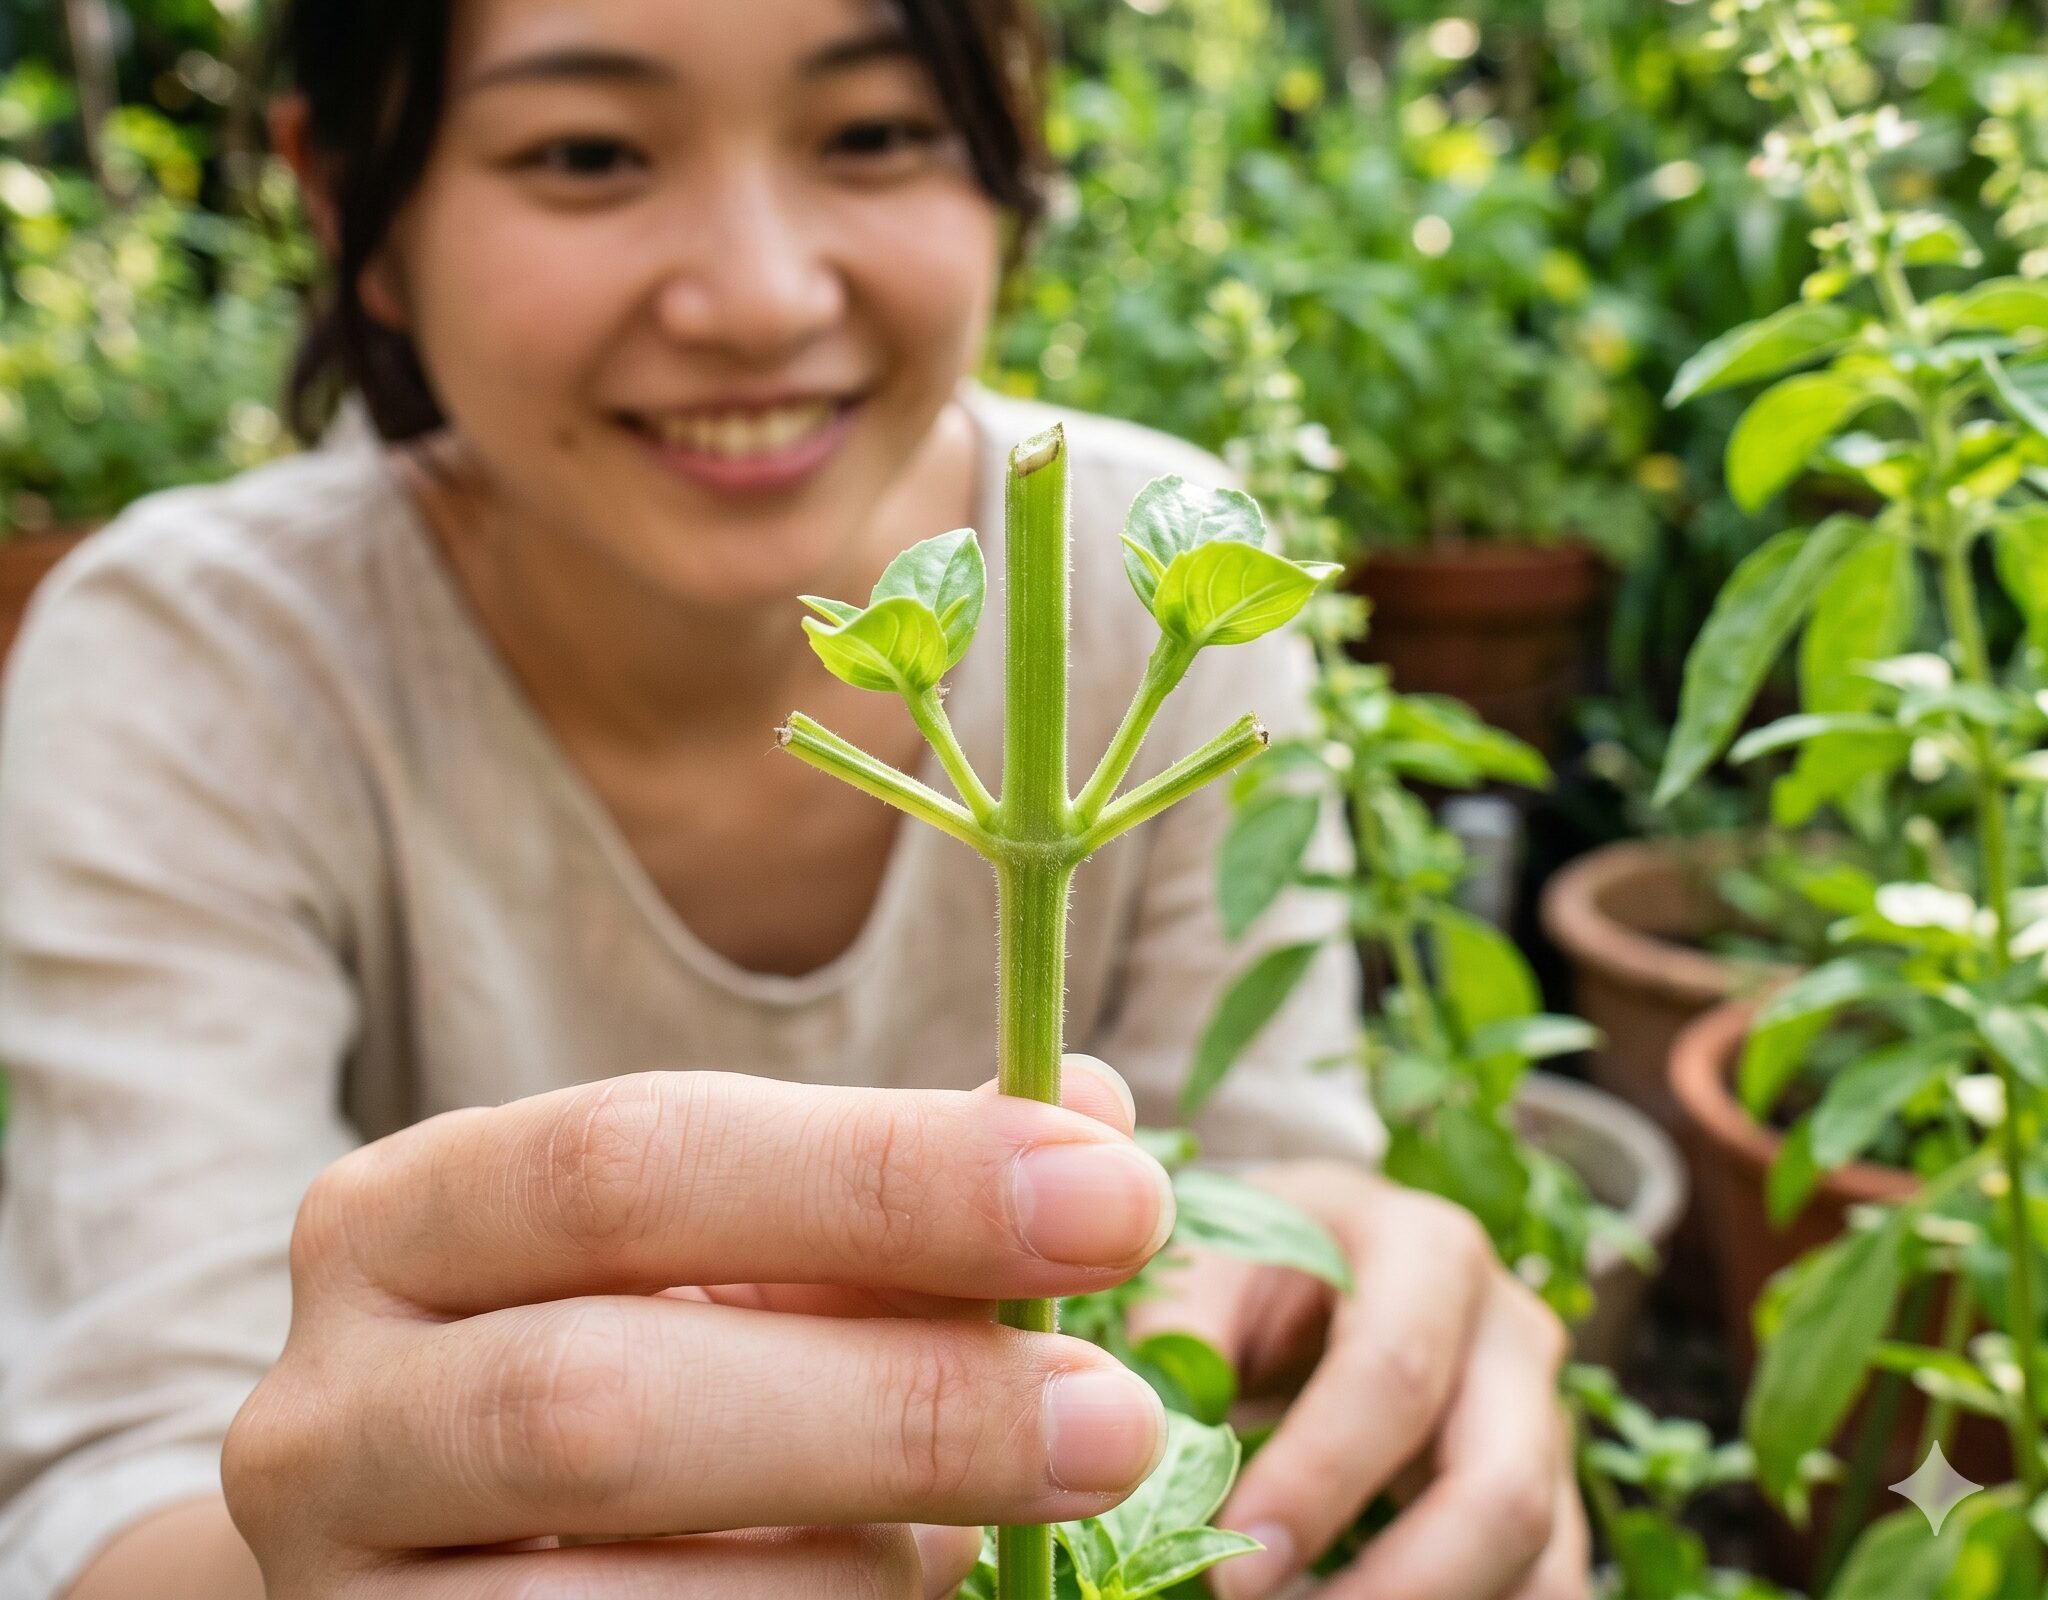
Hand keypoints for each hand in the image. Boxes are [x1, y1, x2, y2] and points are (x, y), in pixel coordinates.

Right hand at [222, 1061, 1172, 1596]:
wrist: (441, 1552)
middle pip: (604, 1399)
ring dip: (854, 1568)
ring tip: (1000, 1529)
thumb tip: (1098, 1119)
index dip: (885, 1176)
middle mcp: (330, 1406)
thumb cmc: (626, 1349)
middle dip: (892, 1403)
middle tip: (1112, 1415)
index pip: (636, 1159)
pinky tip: (905, 1594)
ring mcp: (338, 1599)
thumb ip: (888, 1191)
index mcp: (409, 1215)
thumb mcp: (728, 1250)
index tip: (1111, 1195)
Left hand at [1128, 1163, 1586, 1599]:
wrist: (1323, 1261)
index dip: (1316, 1484)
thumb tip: (1156, 1449)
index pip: (1393, 1376)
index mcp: (1427, 1249)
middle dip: (1397, 1587)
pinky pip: (1547, 1591)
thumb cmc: (1261, 1263)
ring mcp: (1547, 1419)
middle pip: (1502, 1488)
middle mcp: (1512, 1331)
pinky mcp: (1553, 1496)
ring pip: (1542, 1561)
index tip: (1234, 1569)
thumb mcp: (1211, 1266)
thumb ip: (1182, 1341)